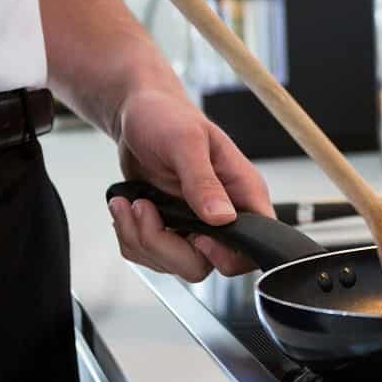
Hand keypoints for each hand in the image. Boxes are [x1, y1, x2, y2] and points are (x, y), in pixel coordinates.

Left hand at [106, 89, 269, 281]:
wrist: (137, 115)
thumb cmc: (167, 117)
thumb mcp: (185, 143)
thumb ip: (203, 182)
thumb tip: (222, 218)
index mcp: (243, 192)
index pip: (254, 246)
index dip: (226, 254)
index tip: (195, 235)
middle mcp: (224, 214)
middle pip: (208, 265)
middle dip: (167, 248)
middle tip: (148, 212)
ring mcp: (196, 225)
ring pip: (175, 264)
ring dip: (141, 239)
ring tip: (132, 203)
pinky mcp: (171, 228)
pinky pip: (151, 255)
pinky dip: (131, 236)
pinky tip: (127, 207)